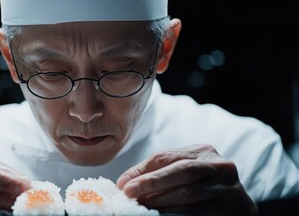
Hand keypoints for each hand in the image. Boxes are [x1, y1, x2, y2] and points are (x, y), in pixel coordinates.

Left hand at [117, 144, 257, 214]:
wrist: (237, 209)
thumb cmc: (202, 190)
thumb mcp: (183, 174)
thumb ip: (159, 173)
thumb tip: (125, 183)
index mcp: (203, 151)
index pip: (167, 156)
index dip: (143, 170)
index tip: (123, 184)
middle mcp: (220, 166)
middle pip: (182, 170)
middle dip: (152, 182)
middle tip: (129, 193)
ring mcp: (230, 187)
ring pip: (190, 193)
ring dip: (162, 201)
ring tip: (143, 206)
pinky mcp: (234, 208)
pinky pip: (200, 212)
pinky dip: (178, 214)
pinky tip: (163, 215)